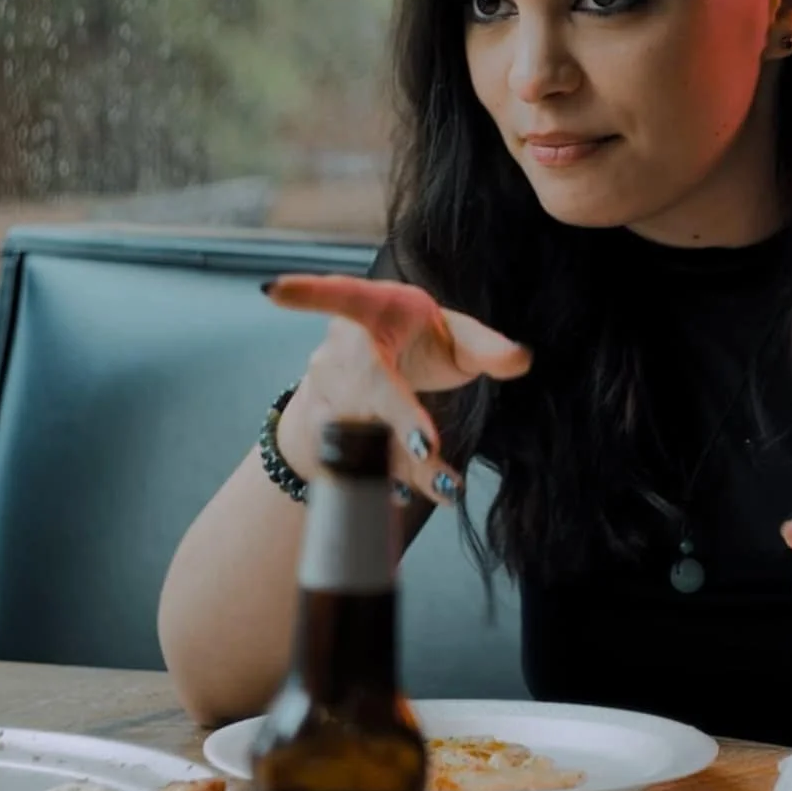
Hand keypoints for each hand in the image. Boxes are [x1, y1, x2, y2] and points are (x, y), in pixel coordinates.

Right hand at [265, 274, 530, 504]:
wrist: (367, 373)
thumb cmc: (415, 342)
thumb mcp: (452, 335)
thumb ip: (485, 345)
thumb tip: (521, 359)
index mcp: (368, 312)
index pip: (340, 296)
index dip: (307, 293)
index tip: (271, 290)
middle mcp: (338, 352)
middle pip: (366, 387)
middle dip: (395, 420)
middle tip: (425, 452)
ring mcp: (323, 394)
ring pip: (360, 434)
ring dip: (400, 466)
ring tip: (445, 488)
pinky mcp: (322, 432)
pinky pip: (351, 463)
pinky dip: (384, 483)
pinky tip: (410, 500)